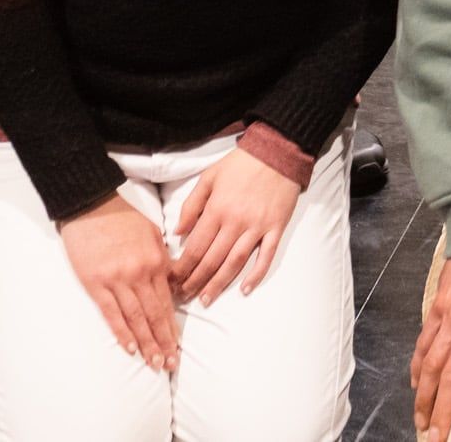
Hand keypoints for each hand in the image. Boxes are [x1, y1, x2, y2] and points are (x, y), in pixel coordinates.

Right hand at [58, 194, 178, 370]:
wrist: (91, 205)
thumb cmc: (123, 218)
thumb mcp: (153, 233)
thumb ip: (163, 258)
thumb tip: (173, 281)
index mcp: (157, 261)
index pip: (168, 302)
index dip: (172, 327)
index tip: (177, 346)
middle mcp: (140, 274)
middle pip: (155, 314)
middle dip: (163, 342)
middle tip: (170, 364)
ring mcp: (118, 280)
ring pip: (136, 318)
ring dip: (146, 343)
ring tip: (154, 363)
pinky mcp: (96, 284)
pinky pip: (111, 313)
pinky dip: (121, 332)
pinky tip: (130, 348)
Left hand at [170, 143, 299, 305]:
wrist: (278, 151)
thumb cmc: (241, 163)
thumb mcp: (209, 177)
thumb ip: (191, 204)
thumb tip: (177, 231)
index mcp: (217, 209)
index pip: (194, 247)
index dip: (182, 268)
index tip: (172, 282)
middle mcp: (235, 222)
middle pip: (211, 260)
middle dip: (195, 281)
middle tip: (184, 297)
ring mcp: (257, 227)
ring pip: (235, 262)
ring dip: (219, 284)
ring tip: (206, 300)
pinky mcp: (276, 228)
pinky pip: (266, 256)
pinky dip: (256, 275)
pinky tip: (245, 289)